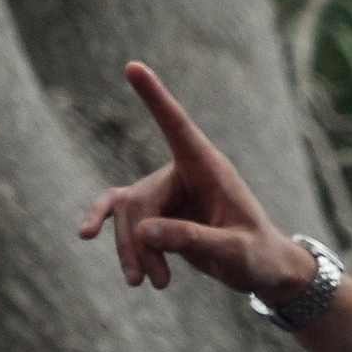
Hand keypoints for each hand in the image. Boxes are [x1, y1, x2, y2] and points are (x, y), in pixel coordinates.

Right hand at [74, 60, 314, 304]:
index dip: (155, 99)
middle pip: (140, 199)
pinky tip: (86, 236)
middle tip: (155, 283)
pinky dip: (110, 229)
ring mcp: (166, 191)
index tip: (134, 67)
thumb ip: (194, 240)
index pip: (177, 128)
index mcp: (208, 168)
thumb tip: (144, 233)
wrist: (265, 270)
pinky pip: (122, 215)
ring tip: (143, 284)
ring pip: (128, 213)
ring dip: (131, 250)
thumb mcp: (235, 251)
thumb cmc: (260, 256)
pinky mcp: (156, 211)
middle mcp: (182, 172)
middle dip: (139, 242)